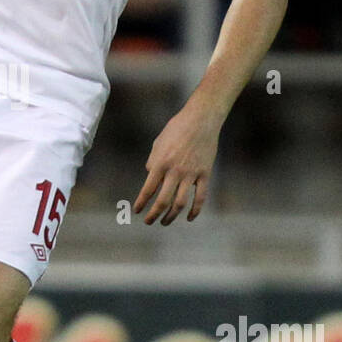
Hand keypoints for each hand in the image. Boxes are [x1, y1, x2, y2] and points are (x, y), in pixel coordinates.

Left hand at [133, 101, 221, 224]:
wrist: (201, 120)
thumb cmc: (176, 129)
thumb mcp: (158, 144)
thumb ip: (153, 162)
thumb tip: (151, 177)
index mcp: (160, 163)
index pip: (148, 190)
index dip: (141, 203)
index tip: (137, 211)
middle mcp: (174, 171)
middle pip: (163, 201)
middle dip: (154, 215)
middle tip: (148, 222)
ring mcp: (191, 174)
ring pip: (180, 203)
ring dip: (171, 217)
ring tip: (165, 222)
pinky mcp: (205, 174)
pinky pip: (200, 198)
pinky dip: (195, 211)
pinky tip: (189, 218)